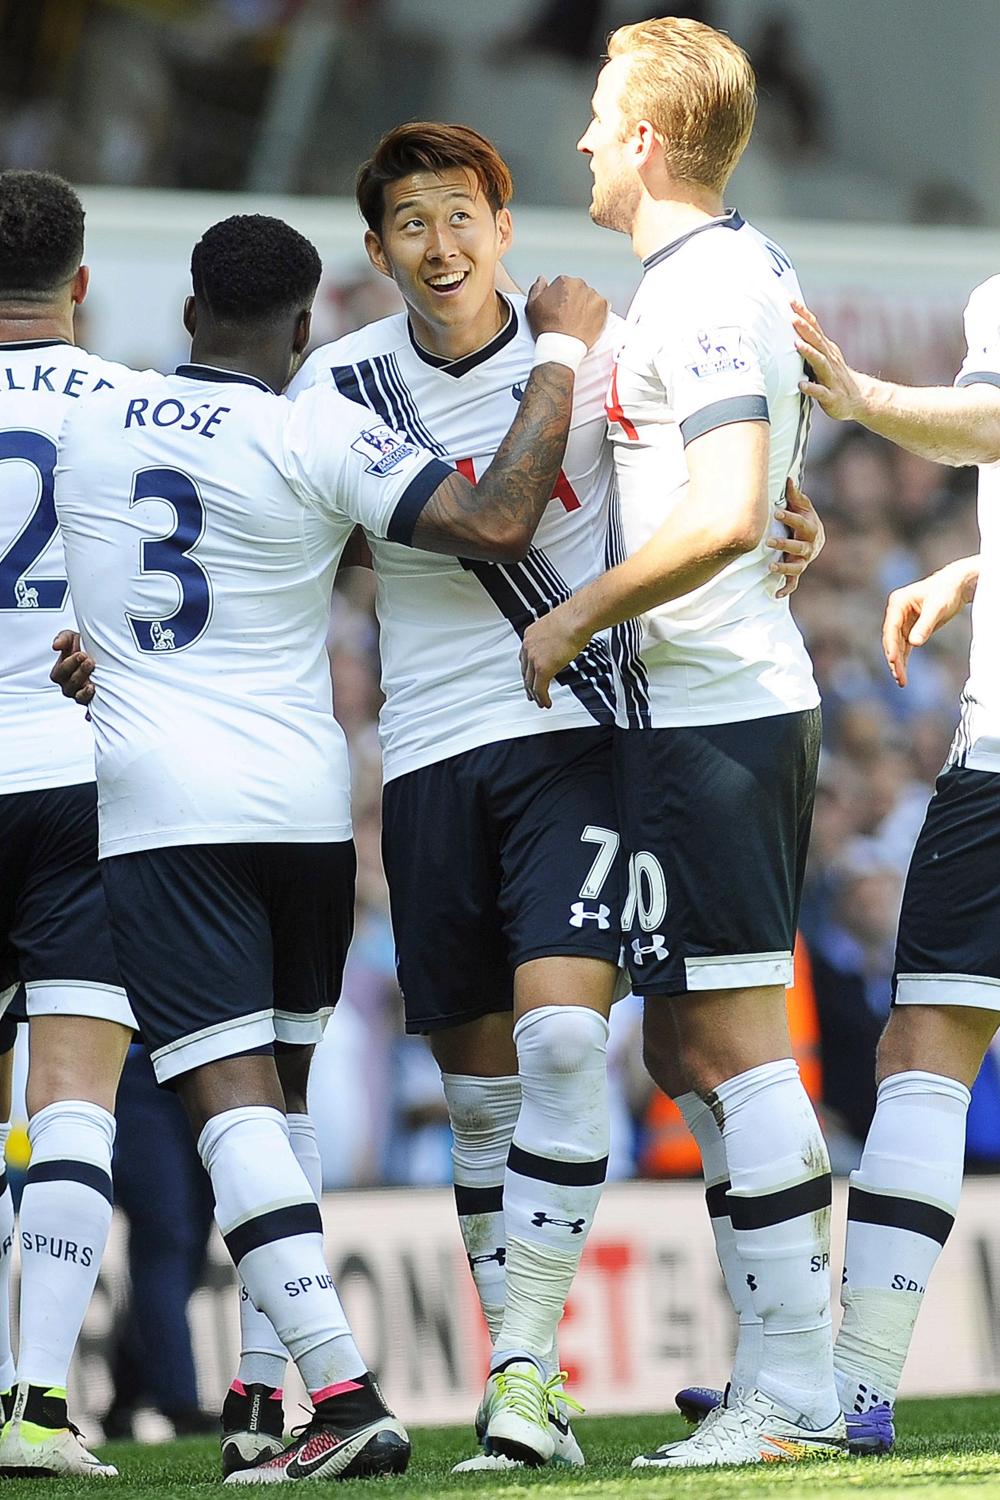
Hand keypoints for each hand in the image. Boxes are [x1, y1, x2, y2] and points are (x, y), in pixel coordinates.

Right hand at [51, 629, 95, 704]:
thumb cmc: (83, 646)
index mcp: (60, 672)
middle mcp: (68, 685)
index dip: (70, 663)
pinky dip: (89, 704)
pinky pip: (88, 705)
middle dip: (80, 672)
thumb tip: (56, 645)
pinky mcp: (91, 700)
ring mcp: (79, 693)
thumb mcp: (72, 638)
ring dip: (85, 689)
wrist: (102, 652)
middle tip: (89, 661)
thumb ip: (63, 639)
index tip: (81, 654)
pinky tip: (93, 695)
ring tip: (92, 680)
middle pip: (70, 684)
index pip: (60, 672)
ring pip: (78, 696)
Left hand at [519, 601, 590, 708]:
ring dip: (535, 695)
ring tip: (540, 702)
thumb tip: (561, 643)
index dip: (527, 669)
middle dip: (528, 684)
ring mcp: (534, 658)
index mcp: (530, 635)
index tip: (530, 676)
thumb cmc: (573, 618)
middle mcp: (528, 646)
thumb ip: (554, 638)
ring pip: (531, 682)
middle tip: (531, 694)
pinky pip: (540, 688)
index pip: (524, 657)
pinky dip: (542, 698)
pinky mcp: (543, 669)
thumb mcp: (557, 627)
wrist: (576, 619)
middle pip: (525, 671)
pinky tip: (546, 702)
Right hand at [526, 275, 608, 349]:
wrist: (562, 347)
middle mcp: (580, 285)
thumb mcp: (532, 307)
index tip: (559, 309)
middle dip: (574, 300)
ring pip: (590, 298)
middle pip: (578, 290)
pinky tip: (587, 323)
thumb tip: (543, 279)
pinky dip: (596, 313)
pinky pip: (601, 306)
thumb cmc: (546, 328)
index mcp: (564, 281)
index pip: (563, 284)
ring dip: (585, 306)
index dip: (559, 298)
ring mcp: (594, 296)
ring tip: (578, 321)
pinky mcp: (604, 307)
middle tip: (568, 317)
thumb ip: (537, 288)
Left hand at [765, 476, 824, 597]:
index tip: (776, 511)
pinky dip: (786, 589)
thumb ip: (795, 496)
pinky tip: (775, 595)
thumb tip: (788, 478)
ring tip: (770, 568)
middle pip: (798, 547)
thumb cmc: (804, 518)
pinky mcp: (797, 570)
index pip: (800, 523)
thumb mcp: (802, 506)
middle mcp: (808, 546)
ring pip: (796, 567)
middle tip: (768, 542)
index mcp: (810, 528)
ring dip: (784, 568)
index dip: (790, 518)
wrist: (815, 537)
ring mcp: (803, 560)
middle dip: (784, 545)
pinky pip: (793, 583)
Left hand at [791, 300, 868, 421]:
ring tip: (797, 344)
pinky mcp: (831, 396)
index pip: (814, 327)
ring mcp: (831, 377)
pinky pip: (821, 392)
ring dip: (809, 353)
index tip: (790, 300)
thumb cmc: (834, 376)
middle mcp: (829, 360)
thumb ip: (810, 342)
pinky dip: (811, 388)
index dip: (803, 314)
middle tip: (792, 317)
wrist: (859, 398)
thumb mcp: (823, 356)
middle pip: (817, 341)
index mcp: (826, 349)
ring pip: (820, 363)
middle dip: (805, 328)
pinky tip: (801, 385)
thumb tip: (792, 325)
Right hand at [882, 559, 976, 686]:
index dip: (891, 645)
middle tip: (898, 676)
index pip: (891, 628)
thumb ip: (925, 626)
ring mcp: (902, 620)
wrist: (956, 585)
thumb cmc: (946, 591)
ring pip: (896, 645)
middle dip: (894, 658)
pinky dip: (904, 659)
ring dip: (898, 662)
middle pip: (891, 639)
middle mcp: (896, 612)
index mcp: (898, 602)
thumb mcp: (937, 608)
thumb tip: (914, 644)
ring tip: (901, 681)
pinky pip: (904, 646)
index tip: (893, 661)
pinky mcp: (910, 627)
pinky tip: (903, 673)